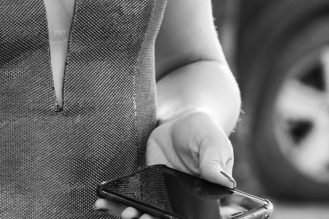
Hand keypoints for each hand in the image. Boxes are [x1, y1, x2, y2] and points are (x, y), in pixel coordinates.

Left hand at [94, 110, 234, 218]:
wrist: (184, 118)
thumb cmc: (206, 132)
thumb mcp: (214, 144)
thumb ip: (215, 162)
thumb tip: (223, 180)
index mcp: (204, 195)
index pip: (191, 214)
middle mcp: (182, 197)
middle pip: (166, 214)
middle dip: (152, 218)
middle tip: (138, 218)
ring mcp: (163, 190)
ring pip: (148, 208)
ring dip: (134, 213)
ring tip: (125, 214)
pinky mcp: (147, 179)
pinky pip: (134, 192)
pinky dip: (119, 199)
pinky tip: (104, 203)